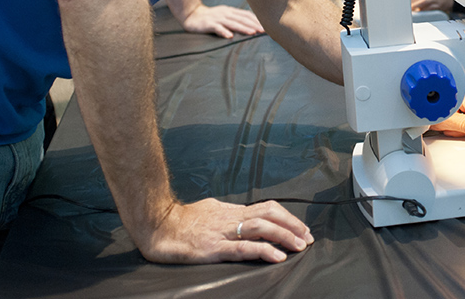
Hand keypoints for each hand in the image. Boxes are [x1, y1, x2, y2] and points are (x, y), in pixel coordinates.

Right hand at [139, 198, 312, 263]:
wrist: (156, 225)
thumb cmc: (180, 220)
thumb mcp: (209, 211)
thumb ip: (226, 214)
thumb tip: (239, 215)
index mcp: (231, 210)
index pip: (266, 208)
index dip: (286, 217)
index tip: (301, 228)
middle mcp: (230, 218)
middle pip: (269, 214)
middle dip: (292, 225)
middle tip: (308, 237)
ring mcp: (222, 232)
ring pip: (261, 228)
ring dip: (284, 236)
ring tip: (300, 246)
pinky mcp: (213, 248)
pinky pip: (243, 248)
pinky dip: (263, 251)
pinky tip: (277, 256)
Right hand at [181, 4, 263, 38]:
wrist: (192, 15)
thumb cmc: (211, 17)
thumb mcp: (225, 15)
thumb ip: (236, 18)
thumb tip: (252, 24)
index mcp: (230, 11)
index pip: (246, 15)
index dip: (256, 20)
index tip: (267, 26)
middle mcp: (225, 13)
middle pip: (242, 19)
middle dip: (253, 24)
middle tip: (264, 31)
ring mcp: (217, 18)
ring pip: (232, 23)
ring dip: (243, 28)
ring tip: (252, 33)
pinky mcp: (208, 24)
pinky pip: (217, 28)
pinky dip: (223, 31)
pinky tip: (229, 36)